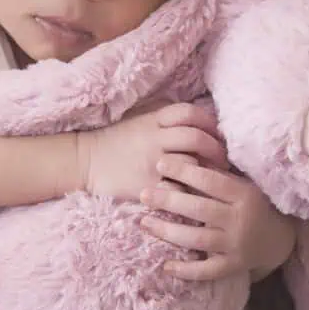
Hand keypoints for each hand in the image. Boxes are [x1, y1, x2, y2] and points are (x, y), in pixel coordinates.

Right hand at [77, 102, 227, 201]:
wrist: (84, 162)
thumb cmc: (116, 142)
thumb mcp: (139, 121)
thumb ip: (165, 119)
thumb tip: (200, 120)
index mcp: (153, 120)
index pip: (189, 112)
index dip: (209, 122)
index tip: (219, 133)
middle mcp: (154, 139)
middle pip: (195, 138)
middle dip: (216, 149)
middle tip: (224, 160)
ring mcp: (150, 163)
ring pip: (189, 165)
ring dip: (204, 173)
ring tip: (213, 181)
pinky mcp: (146, 186)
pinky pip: (175, 190)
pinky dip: (186, 194)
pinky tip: (193, 196)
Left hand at [140, 154, 296, 281]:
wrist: (278, 238)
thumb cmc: (253, 203)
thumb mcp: (243, 184)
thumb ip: (218, 173)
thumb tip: (186, 153)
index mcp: (244, 194)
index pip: (211, 181)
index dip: (184, 171)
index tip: (161, 164)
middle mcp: (240, 220)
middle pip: (199, 209)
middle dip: (168, 201)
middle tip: (143, 194)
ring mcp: (237, 245)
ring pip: (198, 239)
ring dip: (168, 232)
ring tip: (144, 223)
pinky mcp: (233, 266)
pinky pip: (207, 271)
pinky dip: (186, 270)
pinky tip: (166, 266)